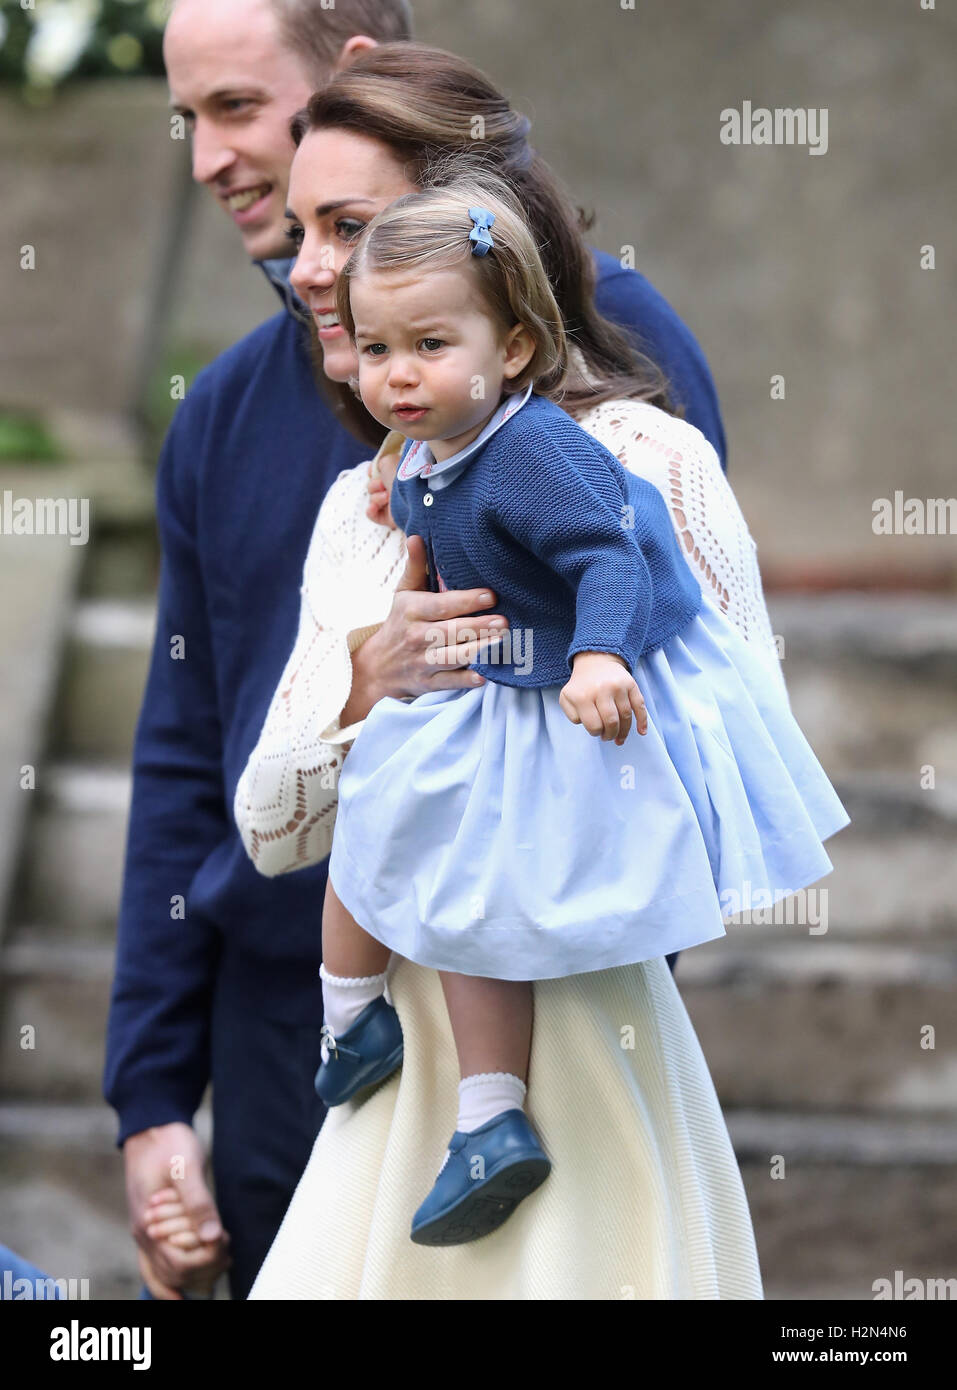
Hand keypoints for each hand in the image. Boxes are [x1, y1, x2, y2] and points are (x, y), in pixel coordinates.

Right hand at [124, 1123, 230, 1293]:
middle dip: (205, 1269)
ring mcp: (145, 1235)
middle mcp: (143, 1237)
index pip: (179, 1265)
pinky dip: (172, 1281)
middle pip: (175, 1276)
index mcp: (148, 1225)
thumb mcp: (186, 1167)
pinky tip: (189, 1288)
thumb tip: (213, 1235)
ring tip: (221, 1261)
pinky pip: (157, 1268)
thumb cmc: (169, 1144)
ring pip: (166, 1276)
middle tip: (229, 1252)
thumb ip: (198, 1202)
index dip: (207, 1259)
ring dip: (194, 1275)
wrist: (151, 1129)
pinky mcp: (152, 1230)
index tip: (226, 1238)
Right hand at [341, 535, 507, 722]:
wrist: (378, 666)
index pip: (441, 605)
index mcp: (412, 610)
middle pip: (451, 631)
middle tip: (505, 621)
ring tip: (500, 642)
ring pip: (452, 657)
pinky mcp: (428, 683)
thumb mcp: (403, 593)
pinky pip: (448, 682)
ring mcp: (422, 661)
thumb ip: (415, 566)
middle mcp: (416, 636)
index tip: (490, 595)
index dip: (466, 601)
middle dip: (478, 626)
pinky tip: (484, 676)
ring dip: (477, 650)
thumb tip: (416, 536)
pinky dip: (465, 681)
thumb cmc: (400, 623)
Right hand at [366, 452, 398, 529]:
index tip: (373, 472)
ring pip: (372, 500)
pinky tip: (374, 507)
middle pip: (373, 487)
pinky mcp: (390, 518)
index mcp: (397, 476)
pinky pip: (373, 515)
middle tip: (383, 485)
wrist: (411, 494)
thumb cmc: (401, 476)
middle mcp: (396, 490)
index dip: (374, 473)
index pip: (379, 475)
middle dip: (375, 485)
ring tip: (387, 497)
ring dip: (377, 497)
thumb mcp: (388, 461)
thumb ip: (379, 463)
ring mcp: (393, 505)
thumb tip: (373, 472)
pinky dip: (371, 511)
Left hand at [559, 651, 647, 744]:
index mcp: (583, 696)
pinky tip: (641, 732)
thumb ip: (572, 715)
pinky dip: (642, 721)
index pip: (594, 725)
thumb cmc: (581, 685)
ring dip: (624, 732)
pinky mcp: (631, 684)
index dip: (596, 732)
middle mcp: (601, 690)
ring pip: (626, 716)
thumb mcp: (566, 698)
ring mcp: (618, 686)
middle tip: (608, 737)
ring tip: (619, 738)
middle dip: (610, 734)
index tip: (596, 731)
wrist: (596, 661)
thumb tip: (588, 725)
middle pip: (611, 722)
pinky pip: (639, 706)